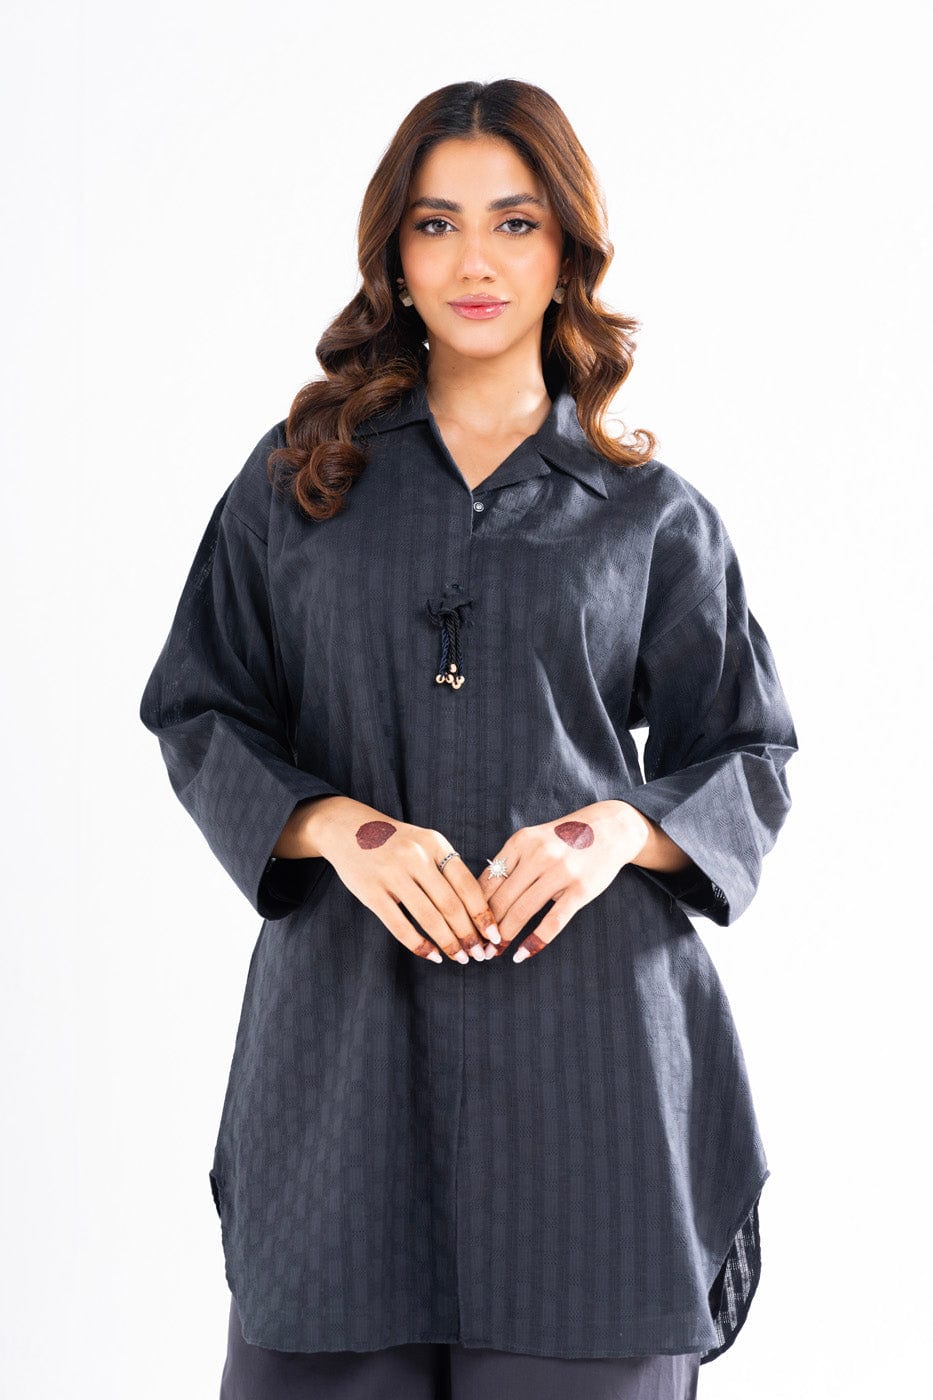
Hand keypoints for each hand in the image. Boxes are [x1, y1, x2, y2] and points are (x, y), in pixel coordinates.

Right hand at [304, 797, 499, 964]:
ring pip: (428, 917)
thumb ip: (447, 868)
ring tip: (460, 958)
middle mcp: (415, 857)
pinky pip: (400, 925)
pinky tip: (432, 955)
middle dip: (468, 934)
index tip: (494, 935)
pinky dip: (419, 945)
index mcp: (435, 843)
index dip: (483, 914)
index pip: (467, 884)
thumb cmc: (396, 842)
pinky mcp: (371, 892)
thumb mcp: (425, 842)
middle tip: (479, 954)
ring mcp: (392, 874)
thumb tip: (478, 910)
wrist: (348, 830)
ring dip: (448, 942)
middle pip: (450, 904)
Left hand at [481, 801, 651, 961]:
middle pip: (502, 898)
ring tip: (494, 952)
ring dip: (505, 936)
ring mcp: (561, 872)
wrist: (609, 829)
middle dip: (486, 926)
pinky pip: (553, 922)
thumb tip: (479, 896)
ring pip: (523, 911)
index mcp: (521, 841)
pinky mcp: (581, 890)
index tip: (466, 925)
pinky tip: (522, 955)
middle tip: (477, 946)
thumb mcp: (533, 840)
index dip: (474, 907)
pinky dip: (535, 942)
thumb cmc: (563, 839)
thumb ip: (510, 862)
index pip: (488, 880)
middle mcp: (539, 855)